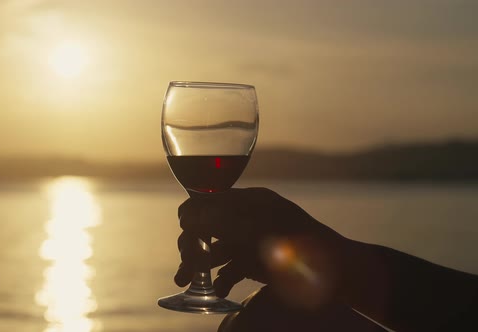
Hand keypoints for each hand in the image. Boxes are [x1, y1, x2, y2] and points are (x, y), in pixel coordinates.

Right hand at [175, 188, 348, 308]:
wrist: (339, 276)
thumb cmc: (302, 246)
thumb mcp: (260, 229)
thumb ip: (222, 220)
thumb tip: (187, 215)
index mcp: (250, 202)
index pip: (211, 200)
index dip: (193, 213)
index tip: (184, 228)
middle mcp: (247, 220)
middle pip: (208, 228)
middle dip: (192, 245)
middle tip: (187, 265)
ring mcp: (251, 244)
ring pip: (215, 251)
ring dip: (198, 266)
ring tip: (186, 281)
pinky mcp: (256, 266)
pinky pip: (230, 270)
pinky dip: (220, 281)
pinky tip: (217, 292)